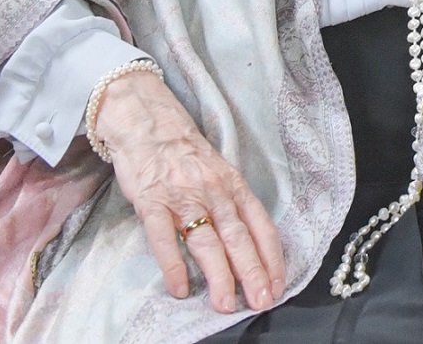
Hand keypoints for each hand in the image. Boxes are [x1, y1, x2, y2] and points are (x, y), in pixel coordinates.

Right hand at [95, 70, 284, 314]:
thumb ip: (232, 203)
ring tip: (225, 304)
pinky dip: (173, 264)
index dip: (270, 257)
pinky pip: (163, 237)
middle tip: (260, 301)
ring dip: (218, 275)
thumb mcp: (218, 170)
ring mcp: (181, 196)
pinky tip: (179, 288)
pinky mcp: (152, 201)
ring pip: (205, 240)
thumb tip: (248, 246)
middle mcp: (212, 190)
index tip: (276, 286)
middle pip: (237, 236)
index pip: (259, 224)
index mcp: (232, 184)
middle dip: (251, 272)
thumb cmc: (184, 149)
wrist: (146, 119)